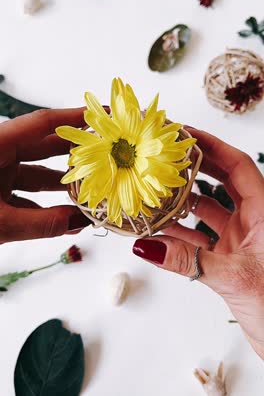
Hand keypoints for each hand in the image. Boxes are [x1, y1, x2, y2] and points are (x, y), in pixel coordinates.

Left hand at [0, 108, 90, 242]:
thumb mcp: (0, 223)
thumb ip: (41, 223)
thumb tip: (79, 221)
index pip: (42, 123)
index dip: (74, 117)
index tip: (101, 115)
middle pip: (41, 146)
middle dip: (73, 153)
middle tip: (104, 155)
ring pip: (33, 171)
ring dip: (59, 184)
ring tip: (88, 192)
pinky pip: (22, 190)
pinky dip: (41, 203)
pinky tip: (62, 216)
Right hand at [133, 128, 263, 358]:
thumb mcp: (233, 279)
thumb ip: (187, 261)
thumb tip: (146, 247)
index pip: (238, 167)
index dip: (212, 147)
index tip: (185, 134)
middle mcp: (253, 222)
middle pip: (222, 181)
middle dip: (194, 167)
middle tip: (165, 155)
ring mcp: (240, 241)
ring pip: (207, 212)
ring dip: (181, 204)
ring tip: (153, 192)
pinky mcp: (229, 260)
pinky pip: (199, 240)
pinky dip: (178, 236)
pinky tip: (156, 234)